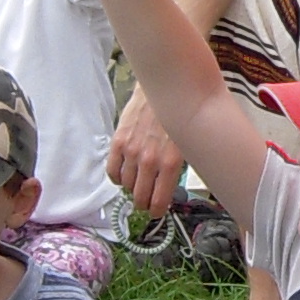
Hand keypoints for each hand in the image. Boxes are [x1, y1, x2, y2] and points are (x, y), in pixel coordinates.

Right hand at [106, 88, 187, 217]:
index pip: (158, 202)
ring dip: (132, 189)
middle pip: (140, 198)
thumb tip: (170, 188)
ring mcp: (132, 152)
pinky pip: (112, 172)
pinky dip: (117, 178)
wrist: (163, 88)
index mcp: (171, 163)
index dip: (156, 211)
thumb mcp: (187, 144)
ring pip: (127, 187)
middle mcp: (150, 160)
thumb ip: (178, 168)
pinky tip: (124, 175)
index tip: (156, 211)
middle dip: (143, 203)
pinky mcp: (119, 142)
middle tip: (146, 200)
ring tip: (137, 184)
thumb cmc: (179, 115)